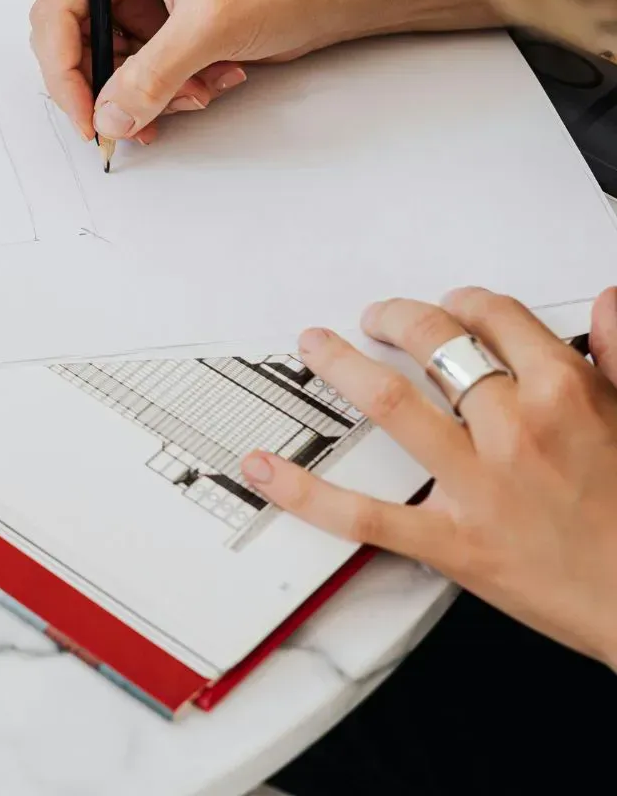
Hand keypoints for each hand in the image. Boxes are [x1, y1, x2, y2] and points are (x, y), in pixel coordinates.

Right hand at [29, 0, 426, 144]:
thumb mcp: (212, 27)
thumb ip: (151, 76)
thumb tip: (108, 116)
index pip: (59, 8)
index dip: (64, 69)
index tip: (85, 116)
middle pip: (77, 39)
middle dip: (110, 85)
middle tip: (131, 122)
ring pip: (109, 63)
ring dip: (147, 92)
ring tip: (196, 91)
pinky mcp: (162, 20)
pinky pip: (139, 70)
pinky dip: (166, 89)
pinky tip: (207, 83)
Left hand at [243, 287, 616, 667]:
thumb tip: (608, 303)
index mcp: (566, 395)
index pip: (497, 321)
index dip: (465, 304)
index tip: (451, 306)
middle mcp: (516, 431)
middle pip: (438, 348)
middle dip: (397, 319)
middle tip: (375, 318)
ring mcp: (478, 485)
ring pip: (391, 405)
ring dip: (341, 367)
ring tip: (316, 347)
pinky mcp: (452, 542)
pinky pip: (364, 514)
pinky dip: (305, 492)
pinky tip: (264, 468)